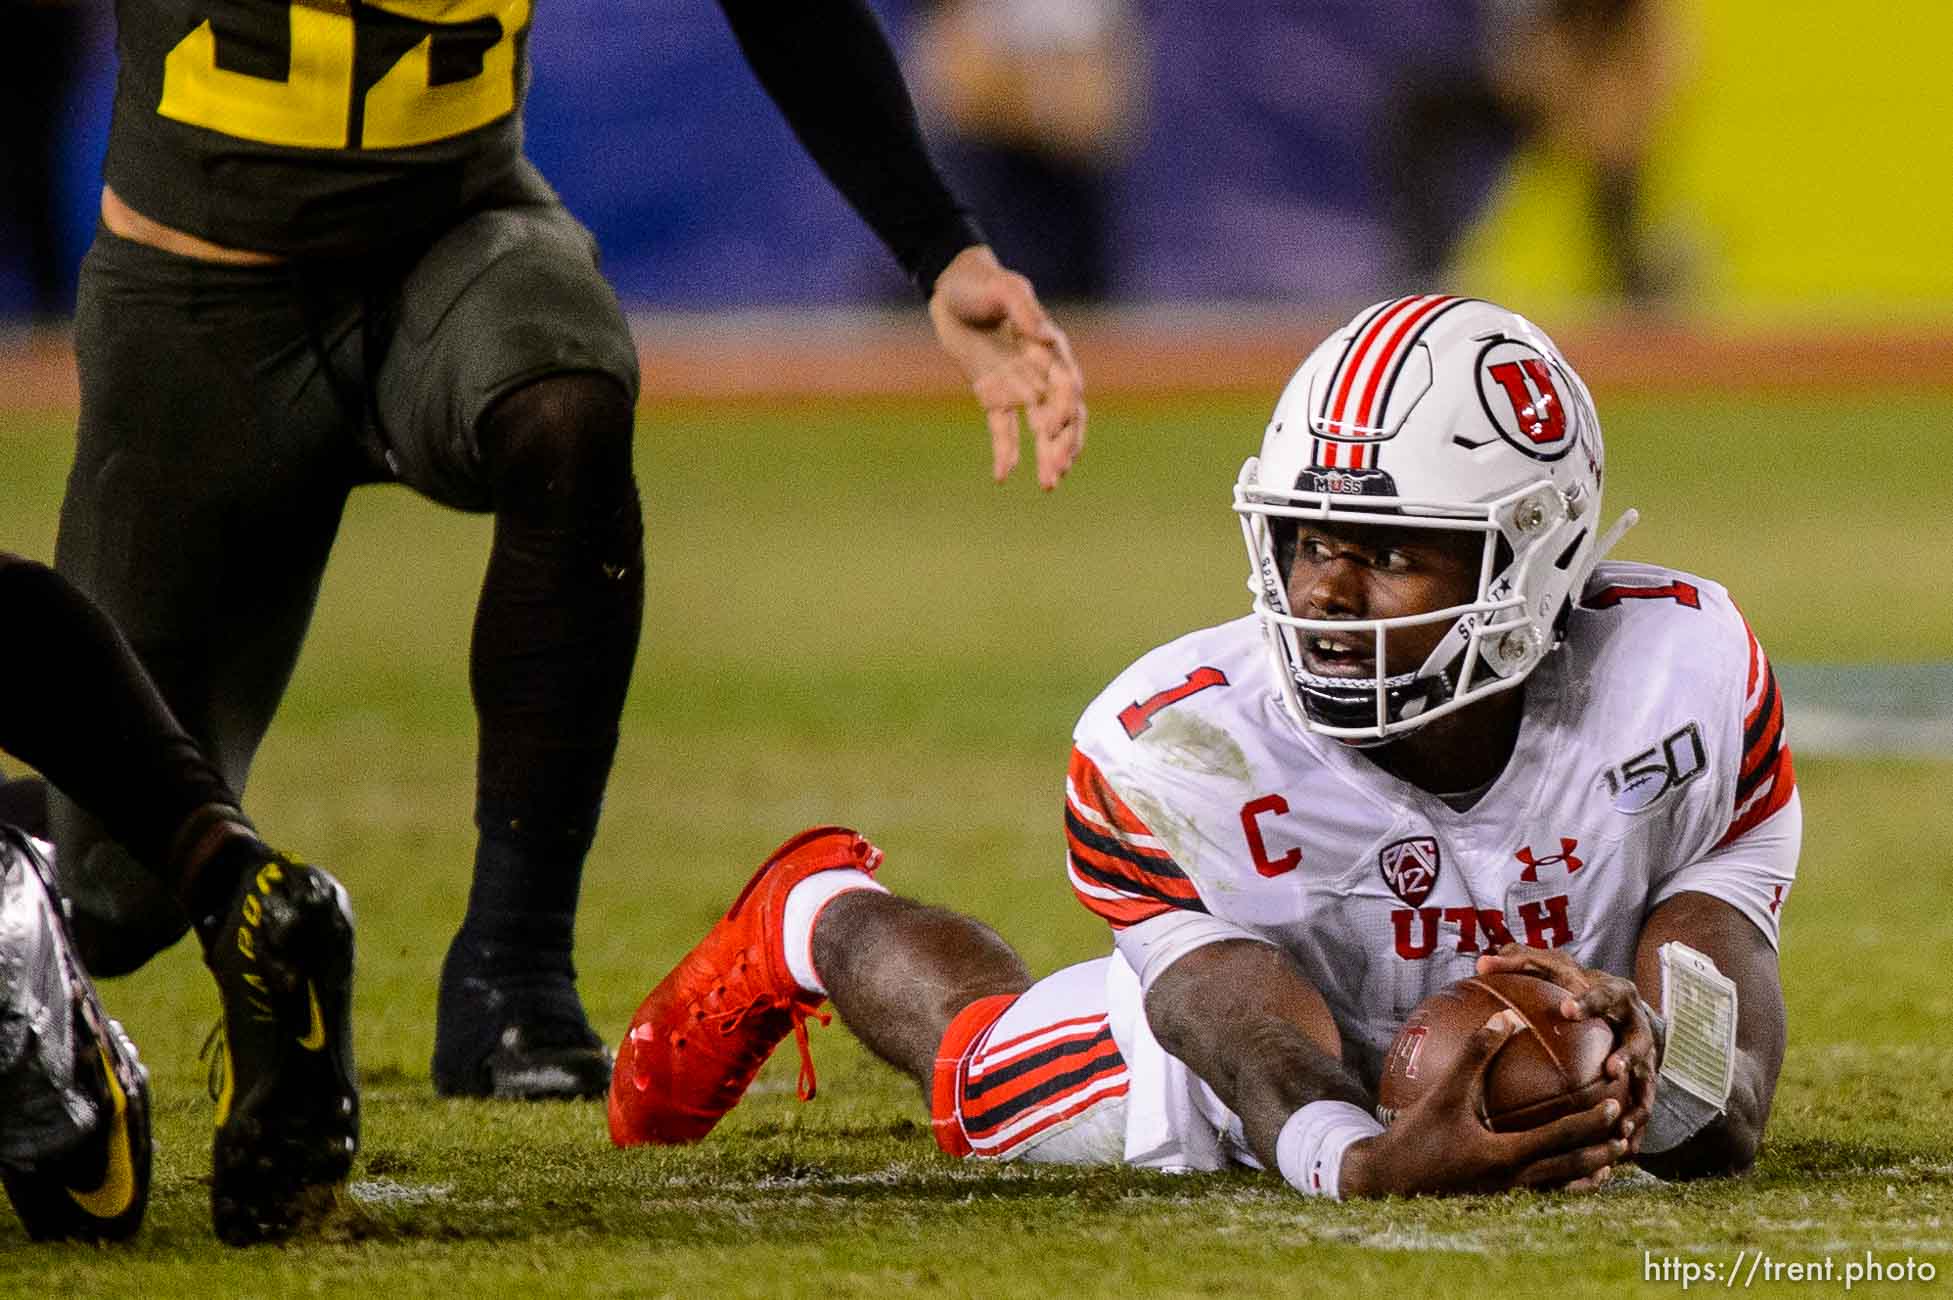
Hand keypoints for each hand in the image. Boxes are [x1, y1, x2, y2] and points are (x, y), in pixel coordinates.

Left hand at [927, 245, 1085, 488]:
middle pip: (1062, 415)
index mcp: (1050, 349)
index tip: (1052, 428)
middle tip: (1059, 471)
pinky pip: (1003, 429)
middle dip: (1064, 444)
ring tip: (1049, 484)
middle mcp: (1041, 372)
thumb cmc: (981, 283)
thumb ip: (1023, 308)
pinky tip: (1003, 477)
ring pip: (1040, 429)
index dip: (1064, 409)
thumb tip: (1044, 337)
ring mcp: (1019, 386)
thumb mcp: (1003, 287)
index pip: (1067, 386)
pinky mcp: (995, 396)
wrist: (951, 289)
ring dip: (1047, 456)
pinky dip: (1006, 452)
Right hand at [1343, 1009, 1626, 1196]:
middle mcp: (1514, 1180)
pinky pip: (1546, 1191)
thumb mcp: (1443, 1091)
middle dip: (1604, 1142)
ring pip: (1564, 1183)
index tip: (1616, 1099)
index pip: (1561, 1136)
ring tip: (1619, 1150)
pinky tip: (1582, 1174)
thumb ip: (1476, 1054)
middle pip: (1573, 1163)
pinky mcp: (1500, 1197)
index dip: (1592, 1119)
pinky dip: (1571, 1181)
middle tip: (1629, 1121)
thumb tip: (1506, 1018)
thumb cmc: (1415, 1135)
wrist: (1389, 1180)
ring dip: (1594, 1165)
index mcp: (1504, 1155)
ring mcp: (1509, 1194)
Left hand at [1477, 944, 1657, 1155]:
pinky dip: (1636, 1130)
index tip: (1569, 1010)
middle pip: (1639, 1042)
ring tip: (1620, 1128)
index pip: (1604, 994)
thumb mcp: (1551, 967)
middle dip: (1629, 1057)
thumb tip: (1481, 964)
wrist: (1621, 1002)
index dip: (1590, 1002)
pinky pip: (1643, 1110)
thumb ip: (1518, 963)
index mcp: (1616, 994)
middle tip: (1612, 1071)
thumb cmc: (1574, 983)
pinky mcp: (1646, 1083)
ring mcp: (1647, 1058)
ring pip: (1648, 1085)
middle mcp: (1637, 1026)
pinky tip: (1622, 1153)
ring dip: (1637, 1106)